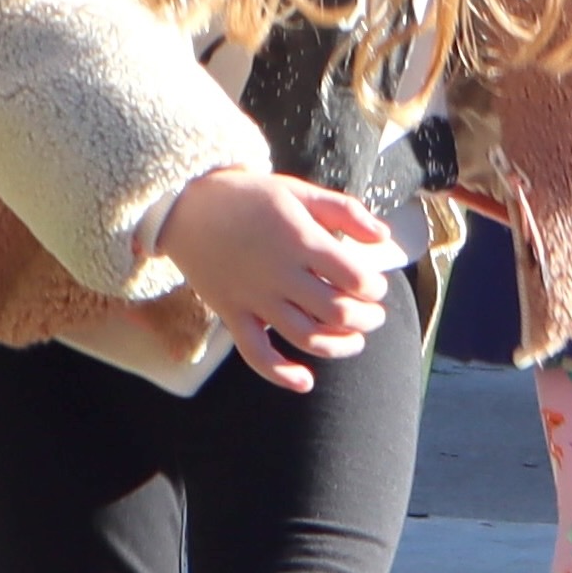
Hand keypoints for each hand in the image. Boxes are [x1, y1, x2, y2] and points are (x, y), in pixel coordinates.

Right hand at [157, 167, 395, 392]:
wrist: (187, 207)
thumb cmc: (250, 197)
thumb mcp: (300, 191)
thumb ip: (345, 211)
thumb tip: (384, 237)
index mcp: (300, 239)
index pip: (353, 277)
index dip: (374, 288)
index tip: (376, 287)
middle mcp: (279, 273)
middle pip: (337, 311)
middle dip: (367, 319)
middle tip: (374, 314)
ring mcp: (254, 298)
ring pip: (306, 337)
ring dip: (340, 346)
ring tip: (355, 341)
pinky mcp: (232, 315)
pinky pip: (256, 354)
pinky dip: (281, 374)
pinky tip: (304, 381)